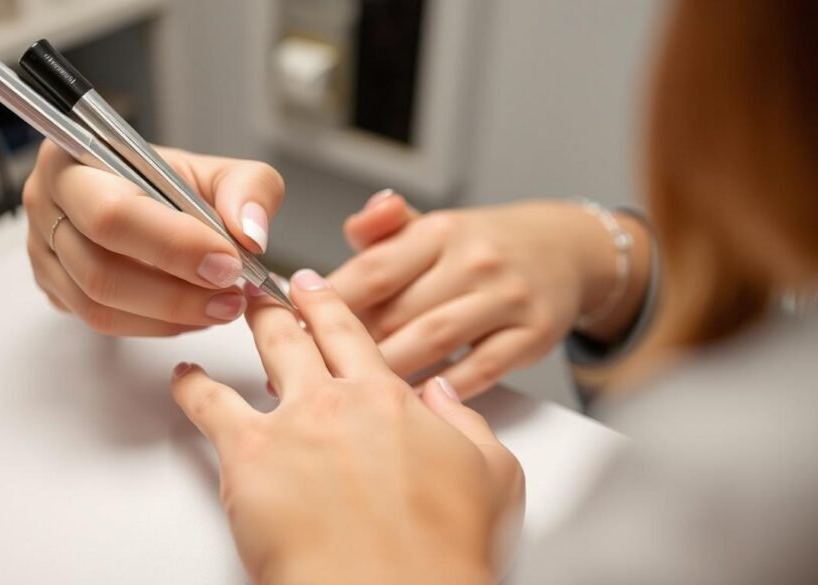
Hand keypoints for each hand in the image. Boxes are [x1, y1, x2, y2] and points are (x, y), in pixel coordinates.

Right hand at [22, 141, 283, 335]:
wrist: (151, 200)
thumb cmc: (178, 183)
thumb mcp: (222, 172)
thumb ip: (249, 190)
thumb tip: (249, 234)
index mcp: (76, 156)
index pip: (114, 213)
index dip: (173, 245)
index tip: (229, 262)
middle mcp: (46, 202)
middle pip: (99, 268)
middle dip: (175, 292)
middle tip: (231, 296)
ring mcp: (42, 250)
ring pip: (99, 305)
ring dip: (170, 316)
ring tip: (222, 307)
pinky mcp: (53, 288)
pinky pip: (101, 323)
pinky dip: (156, 325)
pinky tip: (193, 313)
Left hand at [170, 270, 523, 584]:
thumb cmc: (440, 554)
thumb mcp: (493, 477)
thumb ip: (468, 424)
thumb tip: (444, 395)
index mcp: (390, 400)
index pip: (352, 336)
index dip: (329, 307)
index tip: (316, 289)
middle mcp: (338, 401)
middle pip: (301, 334)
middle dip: (282, 305)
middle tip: (270, 292)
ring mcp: (292, 424)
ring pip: (261, 353)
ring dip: (246, 327)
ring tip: (233, 316)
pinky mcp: (249, 457)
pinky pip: (208, 405)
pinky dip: (191, 387)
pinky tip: (186, 381)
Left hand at [330, 195, 650, 398]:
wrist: (566, 250)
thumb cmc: (481, 246)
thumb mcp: (433, 226)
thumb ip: (385, 229)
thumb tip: (354, 226)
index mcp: (439, 232)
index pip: (372, 271)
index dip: (326, 303)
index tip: (293, 328)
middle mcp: (473, 262)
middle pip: (395, 312)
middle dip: (347, 346)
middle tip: (309, 373)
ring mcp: (506, 299)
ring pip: (431, 343)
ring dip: (386, 371)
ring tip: (348, 395)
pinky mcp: (531, 336)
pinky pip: (478, 371)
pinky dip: (441, 390)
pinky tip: (410, 404)